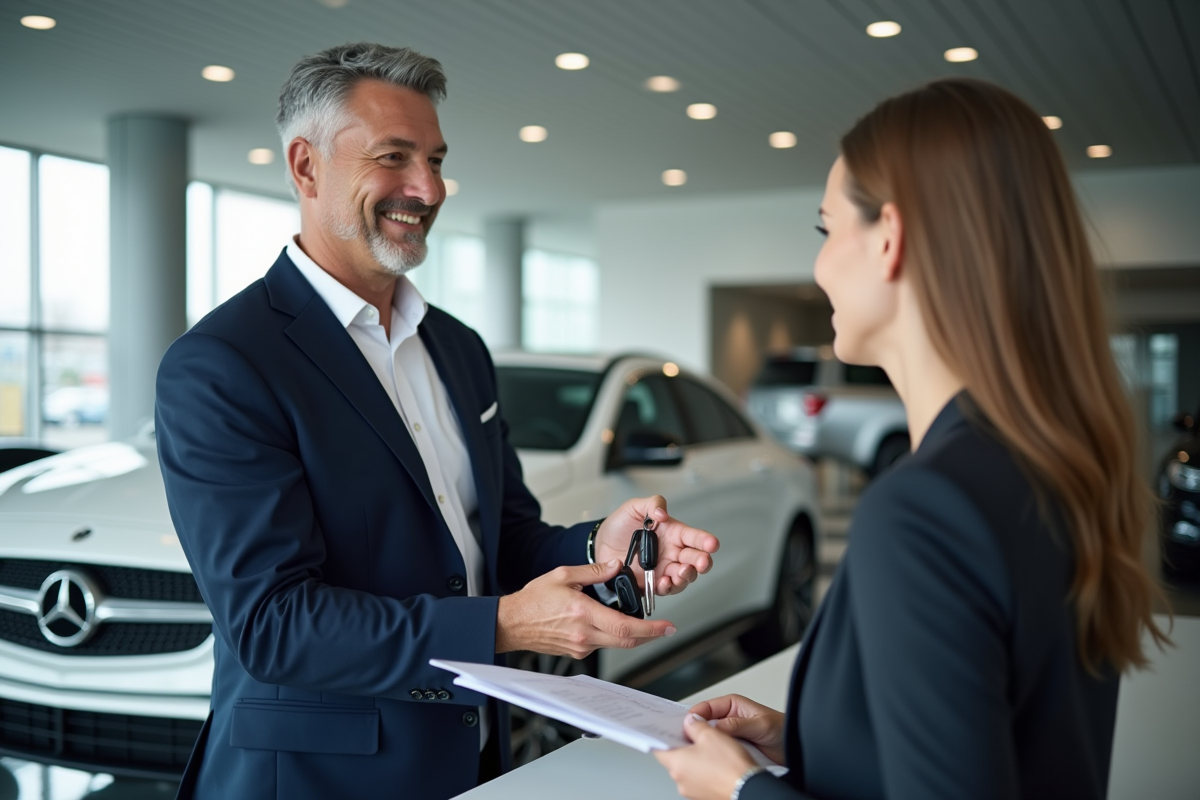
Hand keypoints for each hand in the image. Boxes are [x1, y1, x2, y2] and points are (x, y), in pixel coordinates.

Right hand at [495, 561, 676, 655]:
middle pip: (627, 641)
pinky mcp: (577, 653)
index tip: (667, 625)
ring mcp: (581, 647)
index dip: (651, 629)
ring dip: (633, 636)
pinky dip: (613, 636)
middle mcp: (585, 635)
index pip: (625, 626)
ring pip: (616, 644)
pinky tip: (612, 624)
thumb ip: (594, 571)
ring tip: (643, 624)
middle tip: (666, 629)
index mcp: (583, 613)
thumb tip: (616, 565)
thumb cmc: (533, 600)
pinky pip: (602, 645)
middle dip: (651, 636)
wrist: (512, 623)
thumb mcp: (563, 575)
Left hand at [594, 496, 718, 596]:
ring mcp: (664, 569)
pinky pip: (665, 589)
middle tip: (701, 562)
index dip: (705, 541)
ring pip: (684, 577)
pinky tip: (664, 582)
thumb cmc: (621, 525)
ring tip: (681, 572)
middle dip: (702, 562)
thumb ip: (652, 504)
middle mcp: (673, 552)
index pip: (694, 537)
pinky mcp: (652, 583)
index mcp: (673, 533)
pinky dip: (668, 587)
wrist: (601, 545)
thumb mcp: (634, 507)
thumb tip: (663, 513)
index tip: (712, 544)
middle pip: (695, 559)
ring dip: (686, 576)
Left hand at [654, 713, 757, 799]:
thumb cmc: (730, 766)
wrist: (748, 788)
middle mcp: (680, 780)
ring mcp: (692, 790)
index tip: (670, 728)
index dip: (664, 735)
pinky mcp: (704, 795)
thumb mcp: (711, 735)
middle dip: (684, 744)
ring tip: (711, 747)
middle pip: (675, 757)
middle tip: (695, 732)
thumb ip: (696, 725)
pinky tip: (718, 762)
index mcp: (676, 764)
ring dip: (696, 757)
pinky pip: (699, 778)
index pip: (659, 747)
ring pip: (688, 768)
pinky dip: (705, 769)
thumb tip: (690, 722)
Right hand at [688, 694, 785, 765]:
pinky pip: (719, 750)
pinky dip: (715, 754)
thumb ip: (737, 724)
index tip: (687, 726)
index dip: (695, 716)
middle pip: (705, 723)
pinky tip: (713, 758)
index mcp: (733, 705)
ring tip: (701, 750)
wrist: (795, 747)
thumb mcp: (760, 724)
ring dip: (706, 744)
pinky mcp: (734, 748)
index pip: (706, 707)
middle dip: (697, 731)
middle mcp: (729, 718)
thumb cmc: (783, 729)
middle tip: (689, 740)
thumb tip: (715, 727)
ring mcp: (731, 734)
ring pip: (711, 739)